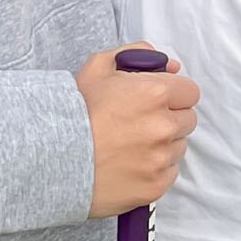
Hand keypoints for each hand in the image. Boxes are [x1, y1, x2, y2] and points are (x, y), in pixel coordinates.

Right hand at [76, 41, 198, 217]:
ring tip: (130, 145)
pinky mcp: (154, 187)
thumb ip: (138, 54)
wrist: (50, 158)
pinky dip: (155, 169)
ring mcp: (160, 159)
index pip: (190, 92)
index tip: (158, 101)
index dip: (174, 94)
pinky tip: (130, 164)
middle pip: (187, 120)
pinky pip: (169, 174)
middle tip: (141, 122)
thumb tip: (170, 66)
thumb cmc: (74, 111)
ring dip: (163, 144)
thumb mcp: (100, 66)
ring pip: (178, 147)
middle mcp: (163, 126)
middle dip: (170, 118)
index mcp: (156, 93)